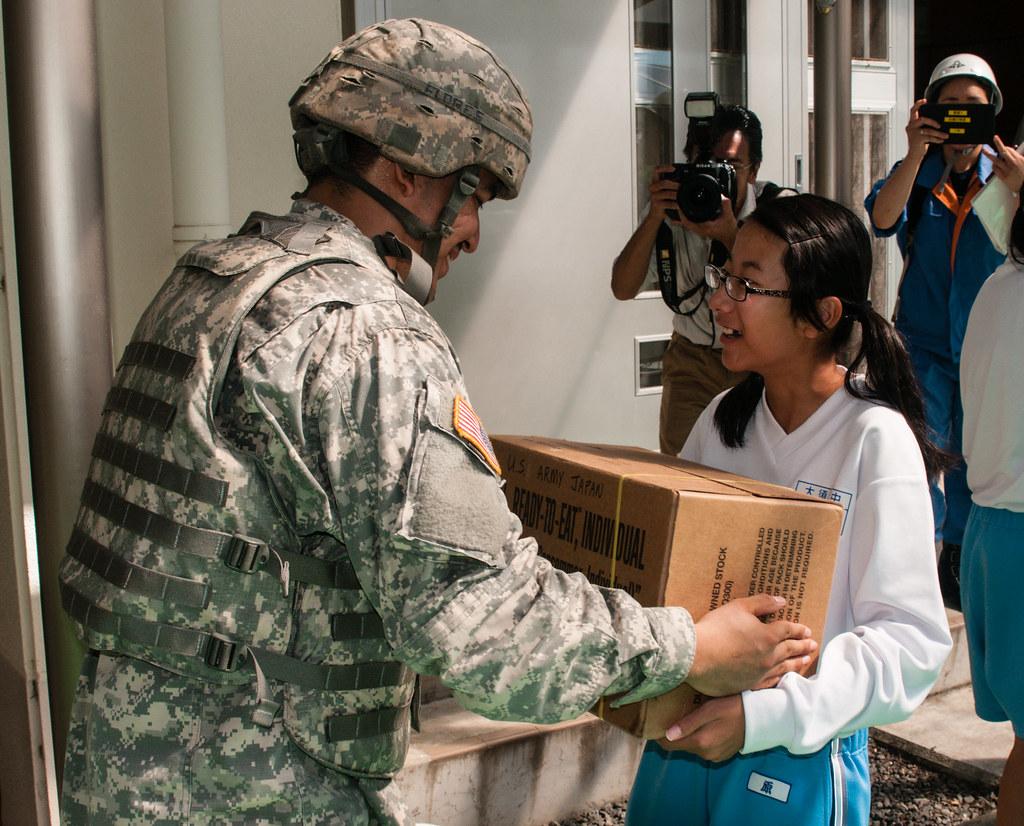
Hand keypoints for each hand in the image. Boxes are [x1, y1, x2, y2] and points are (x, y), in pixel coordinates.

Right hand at [645, 165, 681, 224]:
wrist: (657, 214)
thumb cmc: (664, 200)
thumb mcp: (667, 190)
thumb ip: (673, 183)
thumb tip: (685, 179)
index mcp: (656, 181)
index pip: (657, 170)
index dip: (664, 168)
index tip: (673, 168)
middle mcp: (653, 187)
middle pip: (664, 183)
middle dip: (675, 184)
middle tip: (681, 187)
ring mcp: (654, 196)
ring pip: (666, 193)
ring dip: (676, 194)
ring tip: (683, 196)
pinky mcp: (656, 205)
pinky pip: (667, 203)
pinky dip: (675, 204)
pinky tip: (679, 205)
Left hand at [662, 695, 744, 761]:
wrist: (760, 719)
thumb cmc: (733, 708)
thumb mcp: (709, 710)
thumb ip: (688, 723)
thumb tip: (667, 734)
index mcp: (701, 742)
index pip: (669, 745)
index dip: (659, 735)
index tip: (655, 722)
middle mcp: (706, 754)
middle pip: (680, 746)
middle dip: (674, 733)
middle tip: (672, 715)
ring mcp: (714, 756)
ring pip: (692, 746)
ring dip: (688, 735)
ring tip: (688, 717)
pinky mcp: (721, 755)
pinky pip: (703, 748)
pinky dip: (700, 738)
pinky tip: (704, 725)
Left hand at [678, 196, 738, 248]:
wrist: (731, 238)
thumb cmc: (729, 230)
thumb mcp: (729, 216)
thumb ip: (726, 205)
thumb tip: (722, 196)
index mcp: (705, 228)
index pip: (688, 222)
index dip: (682, 214)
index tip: (680, 207)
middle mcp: (701, 231)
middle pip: (685, 224)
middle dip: (681, 215)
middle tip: (679, 205)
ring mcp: (700, 232)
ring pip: (687, 225)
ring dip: (684, 218)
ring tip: (681, 208)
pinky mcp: (702, 231)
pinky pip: (691, 226)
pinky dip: (688, 220)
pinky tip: (687, 215)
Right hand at [686, 594, 816, 696]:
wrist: (698, 656)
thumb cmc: (716, 628)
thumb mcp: (739, 607)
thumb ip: (762, 603)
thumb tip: (781, 601)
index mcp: (768, 635)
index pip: (788, 630)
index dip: (798, 629)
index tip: (807, 630)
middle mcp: (769, 655)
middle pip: (791, 649)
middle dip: (803, 646)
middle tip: (813, 645)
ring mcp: (760, 672)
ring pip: (785, 667)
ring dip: (797, 663)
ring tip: (806, 660)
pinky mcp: (749, 684)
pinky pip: (771, 682)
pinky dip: (781, 678)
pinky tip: (784, 677)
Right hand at [904, 98, 946, 161]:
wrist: (914, 155)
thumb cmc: (921, 142)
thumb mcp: (923, 131)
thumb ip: (927, 125)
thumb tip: (941, 120)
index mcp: (912, 123)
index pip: (913, 111)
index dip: (918, 104)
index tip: (925, 101)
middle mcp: (910, 126)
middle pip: (922, 119)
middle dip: (932, 121)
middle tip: (940, 125)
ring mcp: (913, 133)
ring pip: (928, 130)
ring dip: (939, 133)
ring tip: (946, 135)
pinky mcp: (917, 140)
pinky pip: (930, 137)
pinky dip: (937, 139)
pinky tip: (941, 140)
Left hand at [983, 136, 1023, 194]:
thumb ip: (1020, 156)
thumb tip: (1015, 151)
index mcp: (1019, 159)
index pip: (1010, 149)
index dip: (1005, 147)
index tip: (1003, 146)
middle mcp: (1012, 164)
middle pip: (1003, 151)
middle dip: (998, 143)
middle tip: (994, 138)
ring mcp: (1007, 170)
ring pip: (996, 160)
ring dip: (990, 155)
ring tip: (984, 151)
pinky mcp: (1003, 177)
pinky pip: (995, 170)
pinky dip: (994, 166)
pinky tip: (994, 165)